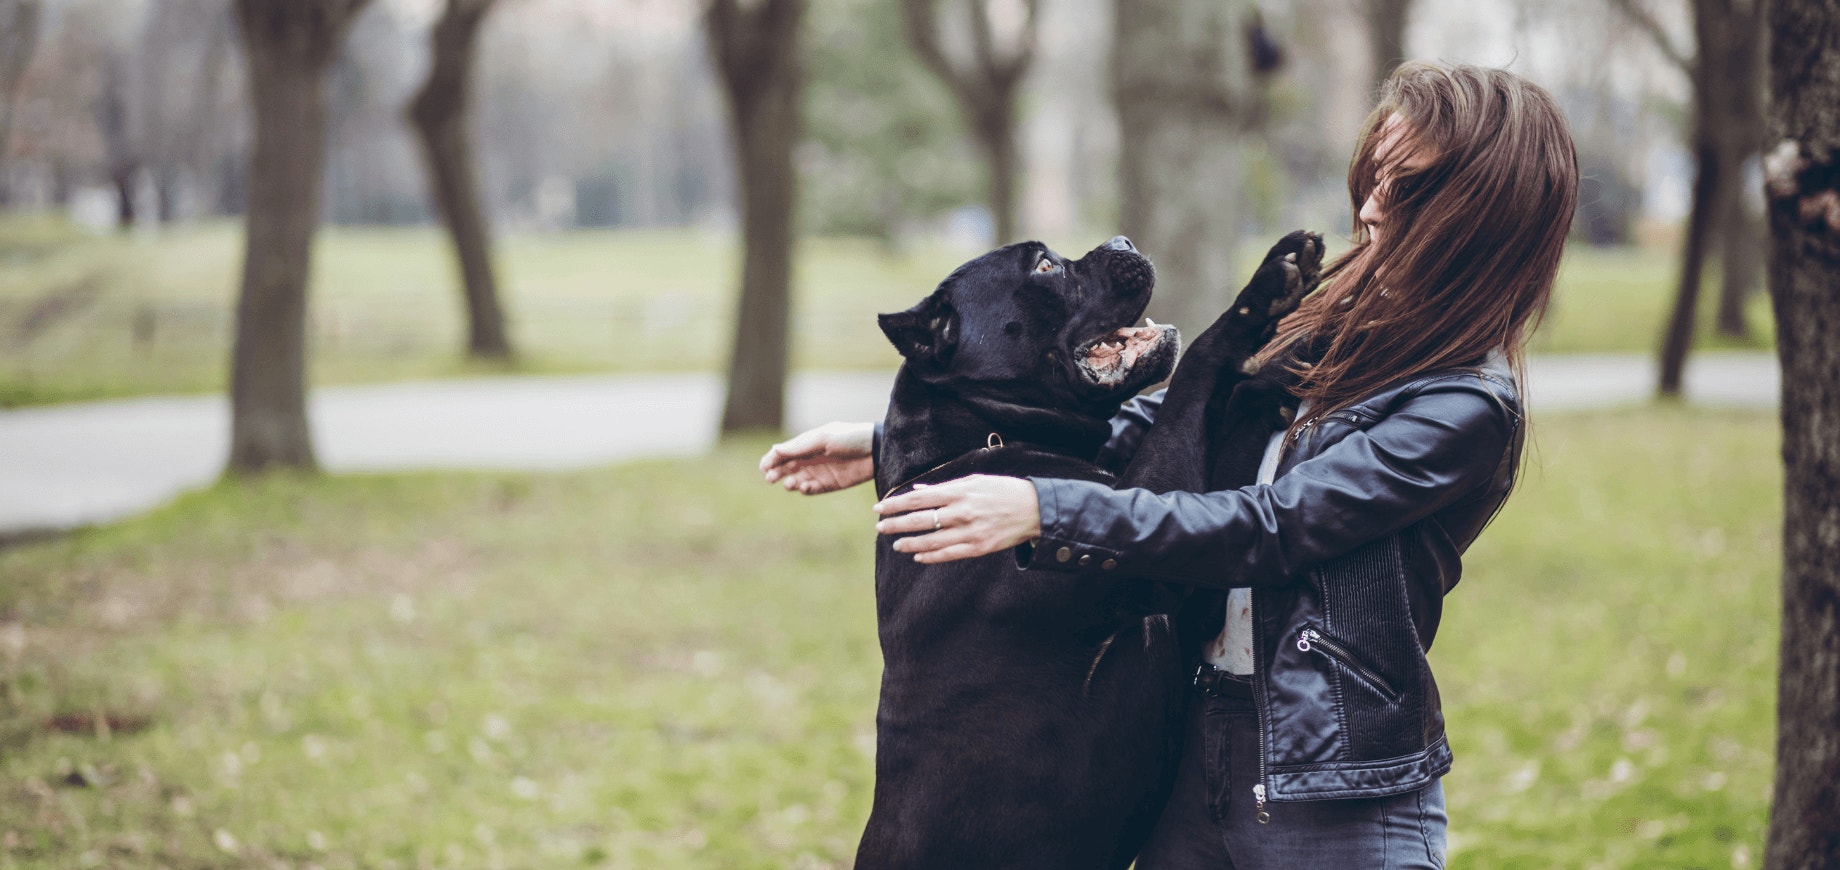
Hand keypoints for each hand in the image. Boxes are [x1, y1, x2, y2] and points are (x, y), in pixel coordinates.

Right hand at [760, 422, 874, 493]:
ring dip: (791, 483)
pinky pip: (812, 490)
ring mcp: (819, 472)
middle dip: (776, 473)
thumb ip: (799, 447)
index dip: (771, 460)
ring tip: (791, 484)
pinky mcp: (829, 485)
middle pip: (786, 468)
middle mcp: (810, 458)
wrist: (876, 450)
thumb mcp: (822, 439)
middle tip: (771, 478)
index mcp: (807, 443)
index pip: (783, 452)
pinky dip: (805, 490)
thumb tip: (774, 450)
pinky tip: (805, 488)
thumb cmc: (849, 437)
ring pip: (797, 480)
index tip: (764, 468)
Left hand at [873, 475, 1040, 563]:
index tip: (879, 508)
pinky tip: (918, 556)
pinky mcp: (979, 548)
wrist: (1034, 509)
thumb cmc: (1002, 490)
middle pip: (920, 520)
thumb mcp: (974, 481)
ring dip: (910, 543)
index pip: (919, 499)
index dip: (896, 504)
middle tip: (879, 527)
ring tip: (896, 544)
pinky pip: (949, 554)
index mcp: (959, 492)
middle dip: (896, 524)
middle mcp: (962, 512)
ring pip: (931, 541)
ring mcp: (970, 532)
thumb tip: (919, 491)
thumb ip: (945, 488)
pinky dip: (931, 556)